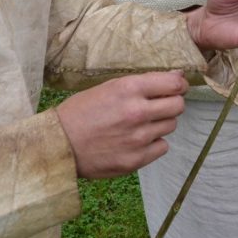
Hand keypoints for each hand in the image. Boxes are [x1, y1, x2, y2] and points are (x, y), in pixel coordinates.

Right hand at [55, 71, 187, 178]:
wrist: (58, 145)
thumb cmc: (81, 112)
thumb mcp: (110, 87)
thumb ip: (145, 83)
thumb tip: (178, 77)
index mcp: (130, 89)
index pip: (175, 85)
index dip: (179, 86)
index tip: (176, 88)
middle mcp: (137, 112)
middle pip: (178, 106)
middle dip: (172, 104)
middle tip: (158, 107)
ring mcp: (138, 138)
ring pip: (171, 126)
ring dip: (160, 123)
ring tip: (139, 124)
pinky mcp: (136, 159)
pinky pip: (162, 147)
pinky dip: (153, 144)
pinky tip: (136, 140)